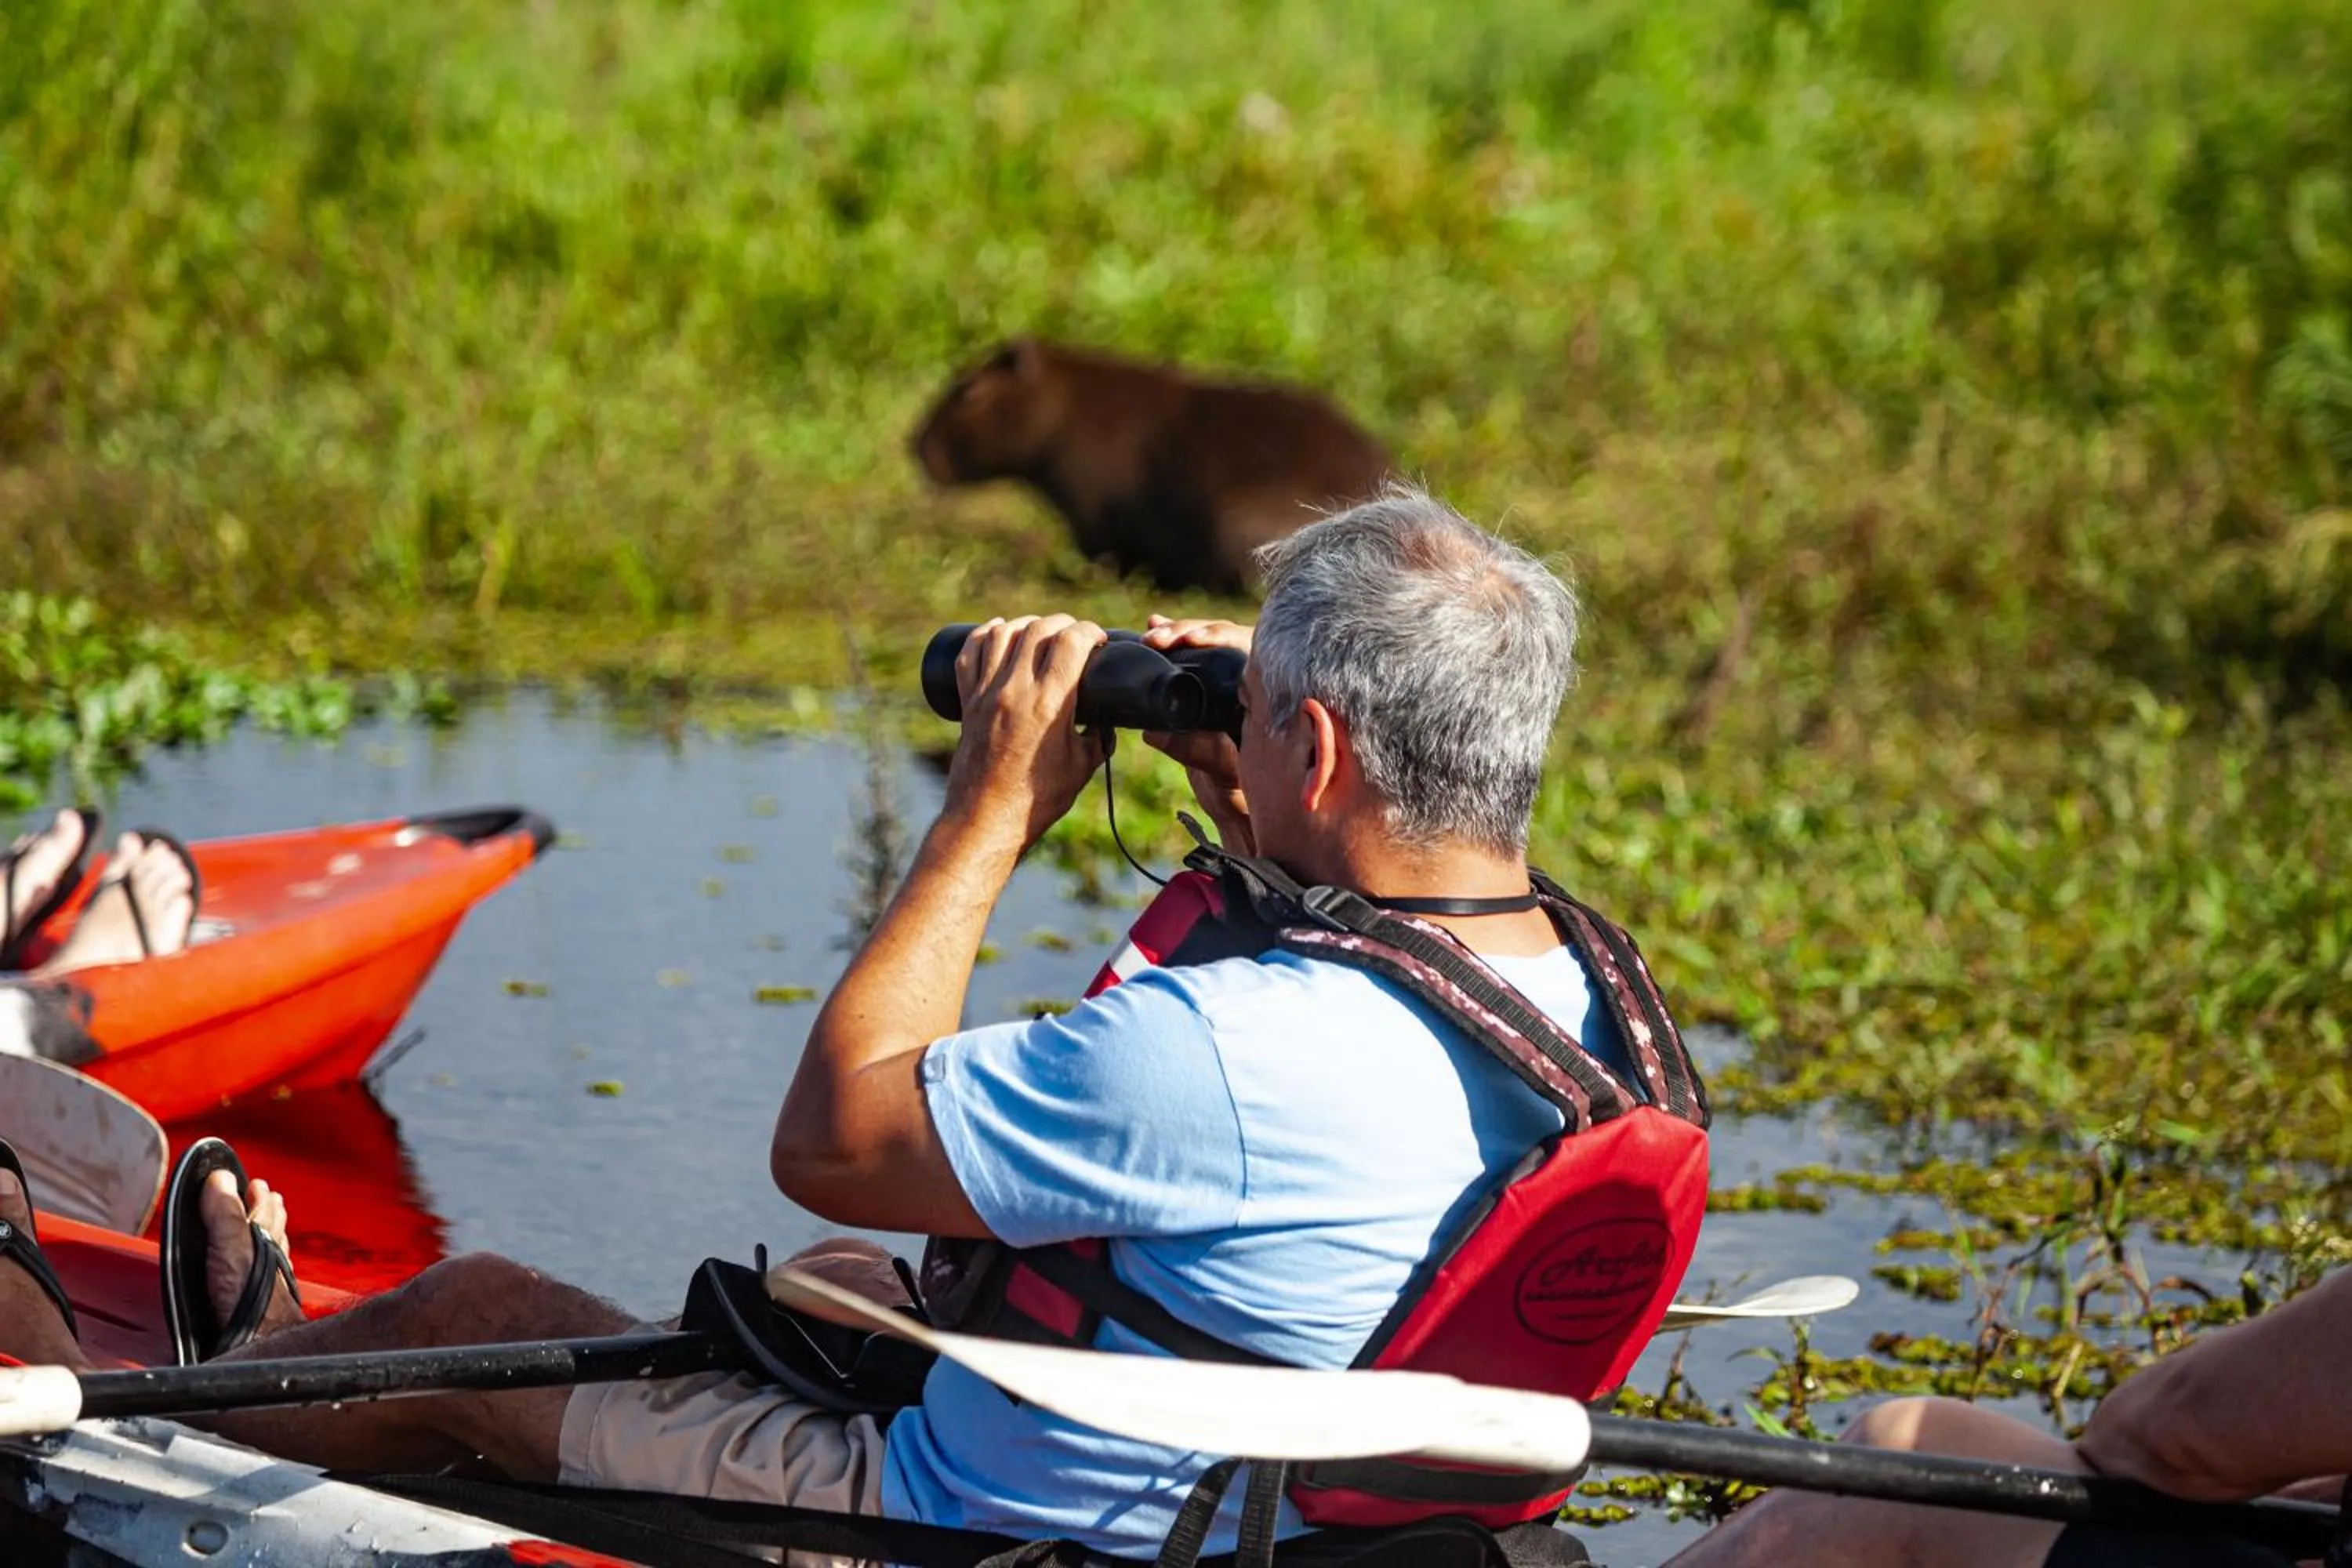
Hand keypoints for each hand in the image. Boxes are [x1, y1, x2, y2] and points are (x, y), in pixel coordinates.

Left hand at [942, 616, 1112, 852]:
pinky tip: (998, 630)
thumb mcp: (1080, 769)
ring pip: (1002, 633)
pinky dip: (984, 635)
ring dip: (1026, 624)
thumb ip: (1098, 741)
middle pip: (1038, 629)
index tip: (1100, 639)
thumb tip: (1107, 725)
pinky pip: (970, 655)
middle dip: (1064, 623)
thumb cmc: (1037, 801)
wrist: (986, 821)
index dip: (1091, 631)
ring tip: (1042, 632)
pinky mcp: (968, 703)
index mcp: (1049, 704)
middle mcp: (1015, 691)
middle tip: (1076, 635)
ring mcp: (986, 694)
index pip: (1072, 641)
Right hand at [1141, 615, 1254, 853]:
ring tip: (1152, 632)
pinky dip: (1173, 641)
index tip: (1192, 640)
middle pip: (1222, 638)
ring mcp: (1227, 679)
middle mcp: (1250, 678)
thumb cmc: (1243, 788)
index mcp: (1267, 689)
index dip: (1218, 638)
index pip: (1246, 647)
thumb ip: (1196, 751)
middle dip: (1189, 632)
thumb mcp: (1223, 770)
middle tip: (1160, 637)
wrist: (1234, 803)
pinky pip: (1191, 657)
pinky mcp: (1206, 686)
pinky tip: (1151, 625)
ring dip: (1177, 634)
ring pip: (1205, 643)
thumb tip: (1153, 733)